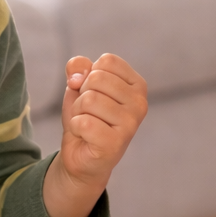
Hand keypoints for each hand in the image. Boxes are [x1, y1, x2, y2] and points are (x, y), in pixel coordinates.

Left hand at [45, 53, 147, 216]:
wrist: (81, 155)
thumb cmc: (86, 116)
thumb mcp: (79, 86)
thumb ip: (78, 67)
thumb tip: (76, 76)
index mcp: (137, 85)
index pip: (107, 61)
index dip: (90, 75)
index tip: (94, 93)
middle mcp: (140, 103)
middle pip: (96, 78)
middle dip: (82, 94)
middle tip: (88, 112)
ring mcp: (131, 124)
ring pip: (89, 100)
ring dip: (78, 112)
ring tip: (87, 124)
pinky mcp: (116, 143)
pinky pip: (83, 122)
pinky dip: (75, 127)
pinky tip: (85, 137)